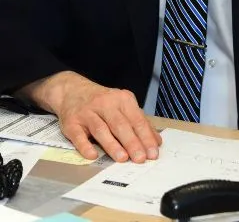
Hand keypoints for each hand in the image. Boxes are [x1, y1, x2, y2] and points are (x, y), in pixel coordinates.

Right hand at [18, 71, 161, 162]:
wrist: (72, 91)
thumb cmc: (102, 102)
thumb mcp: (122, 105)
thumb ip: (139, 122)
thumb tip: (156, 142)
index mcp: (122, 99)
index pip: (136, 119)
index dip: (145, 136)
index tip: (153, 153)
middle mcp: (105, 103)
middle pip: (120, 124)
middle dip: (132, 142)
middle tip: (141, 159)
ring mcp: (87, 112)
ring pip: (101, 129)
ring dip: (112, 144)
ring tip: (123, 158)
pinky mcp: (72, 122)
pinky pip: (78, 135)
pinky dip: (85, 145)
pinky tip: (93, 155)